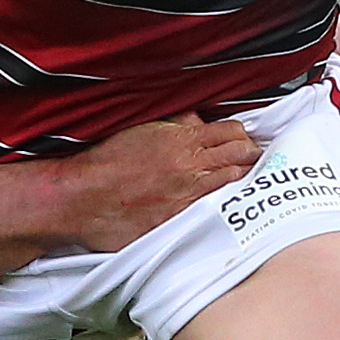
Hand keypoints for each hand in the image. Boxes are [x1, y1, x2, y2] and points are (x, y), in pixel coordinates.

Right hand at [44, 115, 260, 251]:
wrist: (82, 197)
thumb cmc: (104, 163)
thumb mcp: (140, 130)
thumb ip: (172, 124)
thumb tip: (195, 121)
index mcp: (181, 139)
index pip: (229, 131)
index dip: (242, 135)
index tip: (247, 140)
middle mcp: (190, 165)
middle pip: (239, 155)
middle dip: (252, 155)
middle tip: (258, 158)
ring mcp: (188, 193)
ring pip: (232, 181)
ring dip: (244, 178)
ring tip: (252, 178)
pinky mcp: (180, 217)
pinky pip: (215, 207)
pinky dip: (226, 202)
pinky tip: (233, 203)